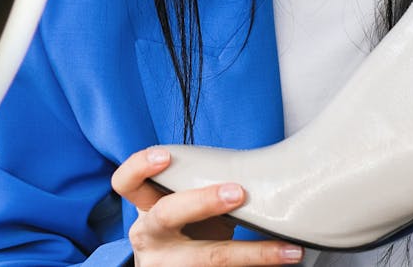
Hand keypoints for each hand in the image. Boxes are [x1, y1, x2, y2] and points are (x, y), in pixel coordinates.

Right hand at [111, 147, 304, 265]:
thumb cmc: (182, 233)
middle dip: (203, 201)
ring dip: (252, 254)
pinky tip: (282, 262)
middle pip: (166, 215)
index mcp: (145, 210)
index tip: (166, 156)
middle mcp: (150, 238)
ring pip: (207, 258)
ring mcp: (167, 266)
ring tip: (286, 251)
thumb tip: (254, 173)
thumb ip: (197, 191)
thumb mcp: (179, 211)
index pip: (126, 183)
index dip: (140, 167)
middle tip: (238, 193)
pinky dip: (257, 266)